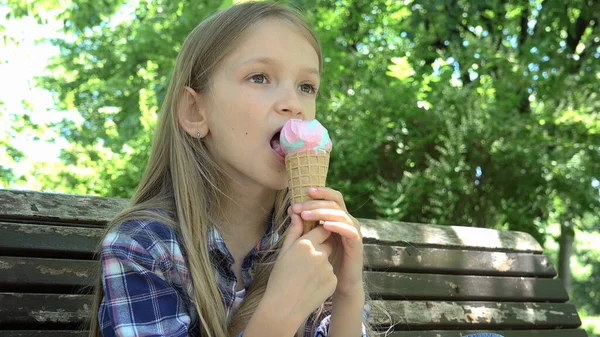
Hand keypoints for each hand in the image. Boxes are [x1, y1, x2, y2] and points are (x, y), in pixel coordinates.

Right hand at [261, 212, 336, 326]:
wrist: (283, 307)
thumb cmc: (279, 278)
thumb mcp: (283, 253)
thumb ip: (294, 232)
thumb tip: (297, 214)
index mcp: (305, 244)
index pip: (322, 228)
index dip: (319, 231)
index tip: (314, 235)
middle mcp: (319, 253)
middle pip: (328, 243)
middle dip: (322, 246)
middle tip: (307, 259)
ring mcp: (328, 268)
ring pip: (329, 260)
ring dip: (321, 264)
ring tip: (305, 276)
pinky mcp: (333, 281)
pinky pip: (330, 274)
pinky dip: (323, 277)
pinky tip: (310, 286)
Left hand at [291, 187, 363, 297]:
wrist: (338, 283)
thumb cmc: (323, 261)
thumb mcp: (310, 241)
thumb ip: (302, 226)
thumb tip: (291, 210)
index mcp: (336, 217)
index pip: (331, 198)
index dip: (320, 192)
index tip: (304, 192)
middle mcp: (346, 220)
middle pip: (335, 203)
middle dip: (315, 203)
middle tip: (299, 207)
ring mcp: (353, 231)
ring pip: (340, 214)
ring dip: (322, 212)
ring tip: (306, 215)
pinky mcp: (357, 243)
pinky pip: (349, 230)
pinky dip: (337, 226)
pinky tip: (324, 226)